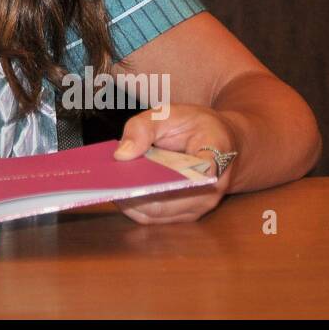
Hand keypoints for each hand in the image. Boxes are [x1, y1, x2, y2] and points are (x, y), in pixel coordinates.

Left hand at [111, 103, 238, 223]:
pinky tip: (118, 190)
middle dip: (133, 193)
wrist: (223, 141)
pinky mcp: (185, 213)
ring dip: (130, 202)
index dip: (160, 181)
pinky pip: (155, 216)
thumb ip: (144, 127)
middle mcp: (209, 190)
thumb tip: (121, 154)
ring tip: (107, 185)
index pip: (190, 176)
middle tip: (105, 181)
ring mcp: (199, 206)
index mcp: (215, 157)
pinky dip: (134, 206)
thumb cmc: (195, 126)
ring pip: (156, 214)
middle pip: (165, 202)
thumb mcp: (170, 113)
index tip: (129, 177)